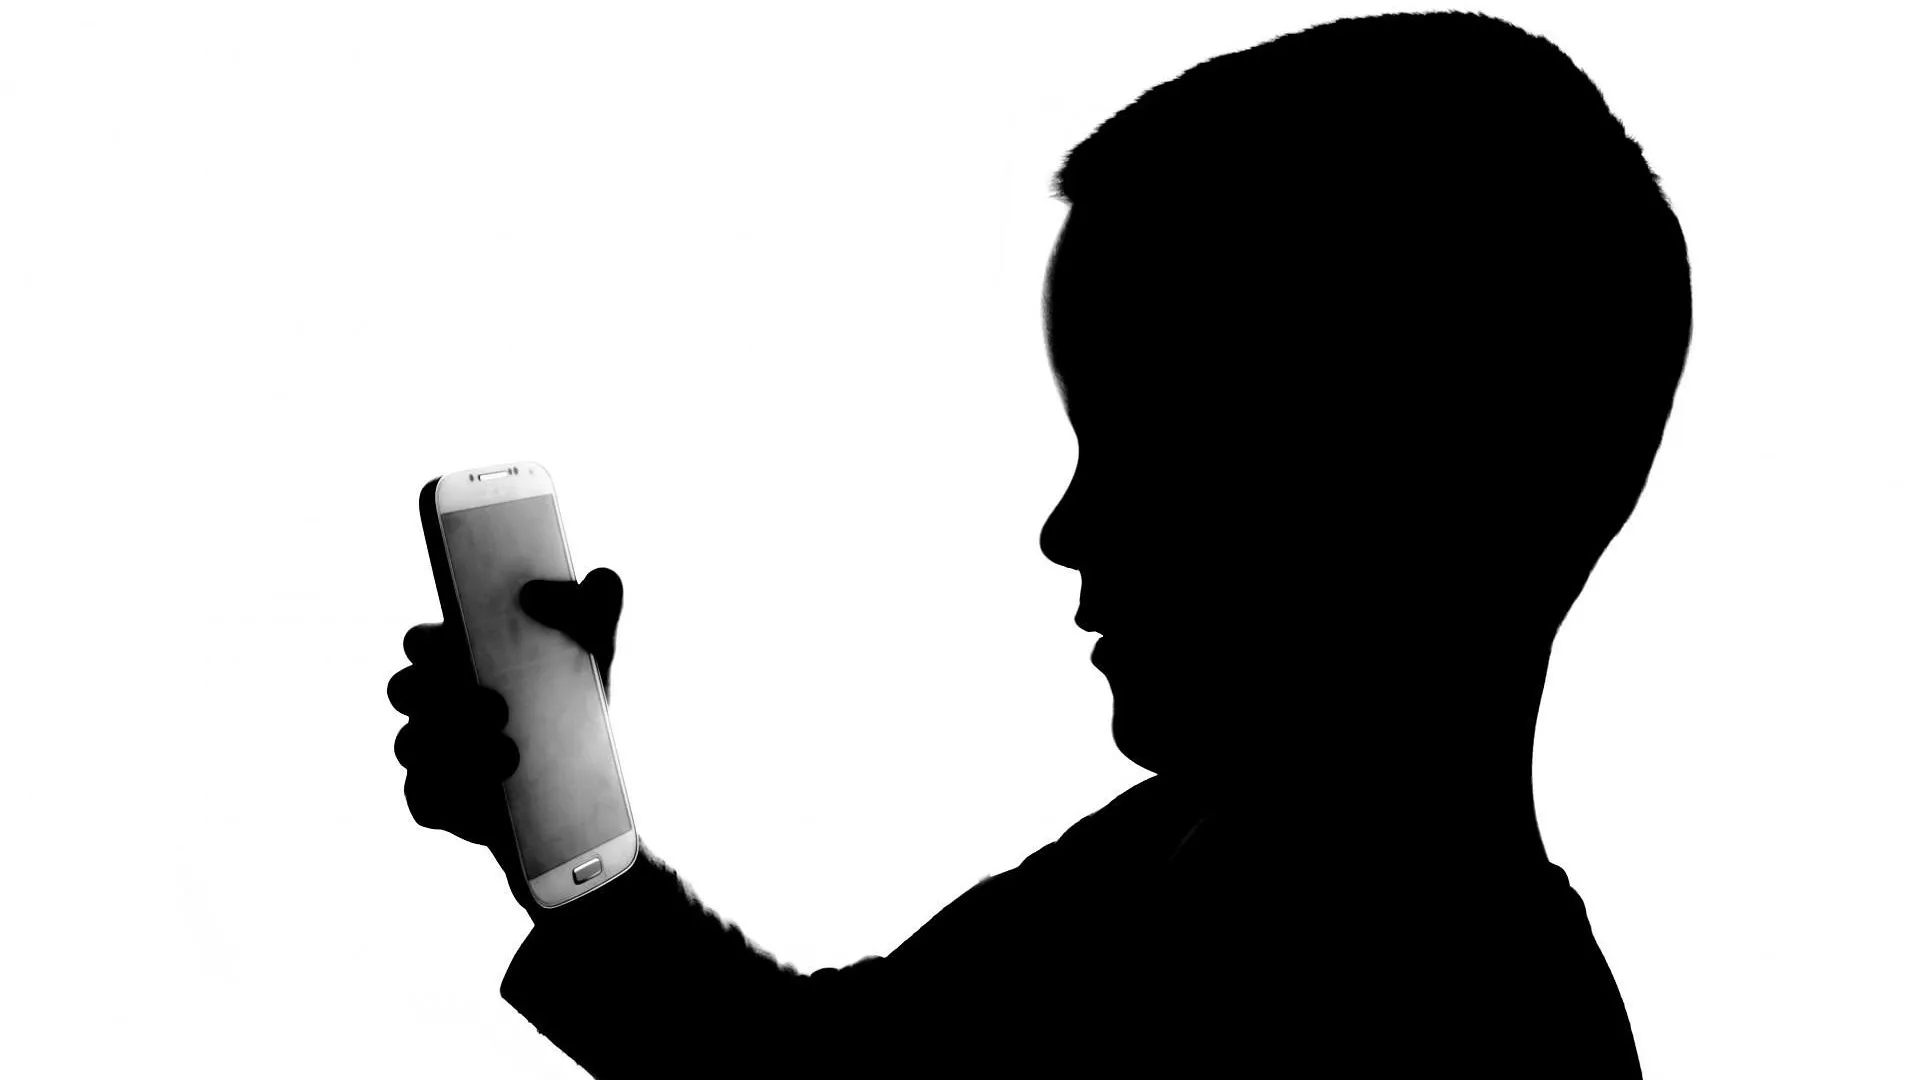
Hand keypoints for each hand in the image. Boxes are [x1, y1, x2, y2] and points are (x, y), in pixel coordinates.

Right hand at [387, 568, 625, 917]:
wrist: (585, 795)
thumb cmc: (574, 710)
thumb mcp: (594, 659)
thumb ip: (598, 611)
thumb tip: (601, 577)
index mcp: (458, 659)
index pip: (418, 642)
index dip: (430, 641)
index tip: (460, 644)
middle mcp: (433, 705)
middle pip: (402, 689)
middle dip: (441, 695)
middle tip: (498, 705)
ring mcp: (429, 756)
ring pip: (409, 745)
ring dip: (457, 748)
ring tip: (512, 754)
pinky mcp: (436, 803)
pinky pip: (423, 798)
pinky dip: (456, 795)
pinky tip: (497, 793)